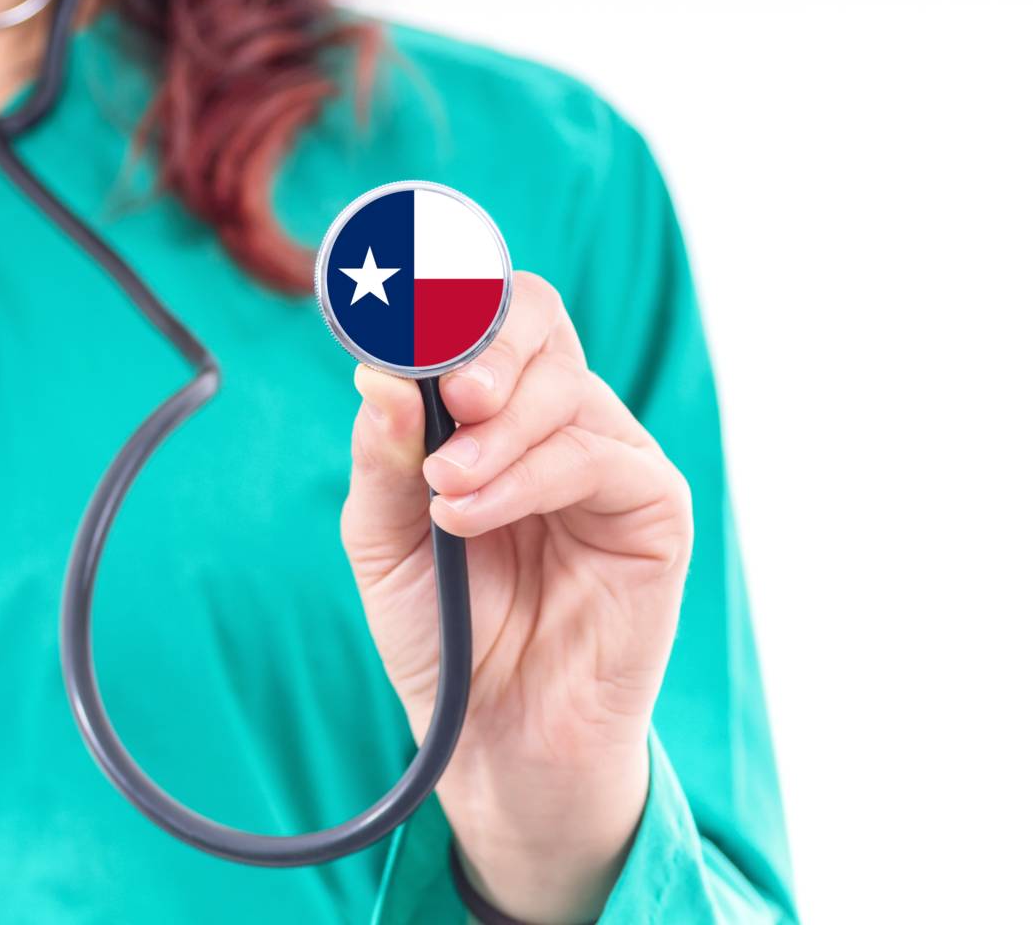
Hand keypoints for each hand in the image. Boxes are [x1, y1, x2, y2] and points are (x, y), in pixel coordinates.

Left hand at [343, 272, 692, 922]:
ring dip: (496, 434)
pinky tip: (474, 515)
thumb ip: (382, 456)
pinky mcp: (654, 508)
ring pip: (565, 389)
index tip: (398, 311)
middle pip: (538, 320)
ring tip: (446, 493)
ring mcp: (612, 459)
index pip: (487, 314)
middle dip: (487, 341)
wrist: (494, 737)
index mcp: (495, 413)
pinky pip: (597, 458)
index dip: (447, 295)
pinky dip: (530, 477)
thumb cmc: (443, 634)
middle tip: (452, 395)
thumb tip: (378, 374)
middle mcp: (558, 420)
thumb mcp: (383, 539)